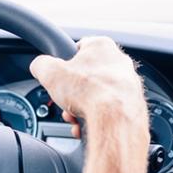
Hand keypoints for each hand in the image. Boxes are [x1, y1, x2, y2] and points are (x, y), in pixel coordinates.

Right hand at [30, 37, 148, 150]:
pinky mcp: (134, 105)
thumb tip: (38, 67)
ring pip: (98, 95)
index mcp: (101, 46)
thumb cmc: (90, 92)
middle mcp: (119, 62)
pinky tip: (87, 126)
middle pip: (87, 76)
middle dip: (73, 92)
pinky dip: (97, 119)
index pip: (78, 48)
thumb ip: (40, 65)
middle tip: (65, 101)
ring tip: (75, 117)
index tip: (59, 76)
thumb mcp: (50, 73)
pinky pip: (109, 111)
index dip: (64, 64)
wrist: (117, 120)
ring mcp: (129, 84)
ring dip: (83, 107)